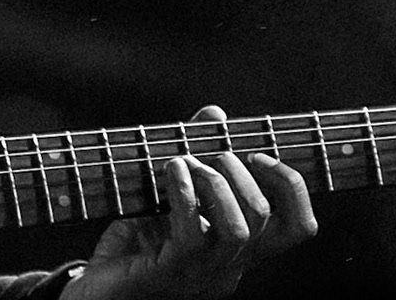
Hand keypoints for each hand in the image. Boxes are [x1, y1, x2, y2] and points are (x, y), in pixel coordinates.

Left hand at [63, 106, 316, 299]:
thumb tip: (215, 113)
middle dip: (238, 170)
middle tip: (206, 153)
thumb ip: (196, 159)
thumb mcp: (169, 200)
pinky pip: (193, 232)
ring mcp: (201, 274)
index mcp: (237, 252)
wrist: (96, 295)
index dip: (292, 186)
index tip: (258, 154)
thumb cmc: (134, 247)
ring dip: (213, 181)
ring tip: (184, 161)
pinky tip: (168, 171)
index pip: (299, 228)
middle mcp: (228, 267)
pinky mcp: (170, 273)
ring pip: (238, 228)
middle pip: (265, 217)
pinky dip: (184, 192)